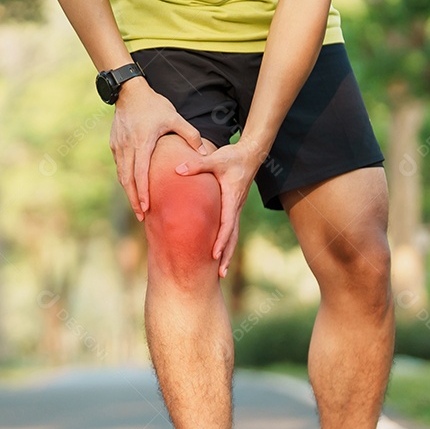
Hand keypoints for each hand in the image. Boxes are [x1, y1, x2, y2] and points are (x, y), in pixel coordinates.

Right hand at [111, 78, 207, 221]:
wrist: (129, 91)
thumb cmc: (154, 104)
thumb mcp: (174, 117)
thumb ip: (190, 135)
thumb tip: (206, 151)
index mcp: (142, 143)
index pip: (141, 174)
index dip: (143, 193)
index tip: (145, 208)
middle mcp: (128, 148)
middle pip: (127, 180)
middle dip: (133, 200)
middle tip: (141, 216)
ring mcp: (118, 147)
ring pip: (121, 175)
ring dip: (128, 191)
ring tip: (136, 206)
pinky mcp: (114, 144)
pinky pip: (119, 165)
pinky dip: (125, 178)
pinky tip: (131, 186)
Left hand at [174, 140, 267, 276]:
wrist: (251, 153)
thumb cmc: (233, 156)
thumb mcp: (216, 158)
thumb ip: (197, 164)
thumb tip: (178, 170)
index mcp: (232, 199)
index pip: (228, 224)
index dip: (221, 240)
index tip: (215, 255)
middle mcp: (237, 207)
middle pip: (233, 236)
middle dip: (227, 256)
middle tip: (221, 275)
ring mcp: (237, 208)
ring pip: (233, 235)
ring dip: (228, 253)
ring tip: (222, 273)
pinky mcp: (234, 207)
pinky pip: (231, 229)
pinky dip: (226, 242)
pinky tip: (219, 254)